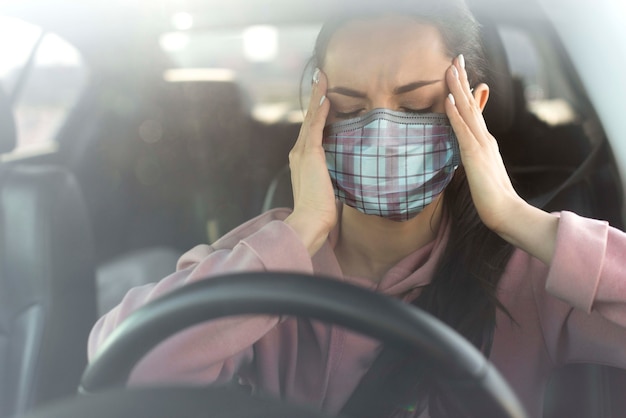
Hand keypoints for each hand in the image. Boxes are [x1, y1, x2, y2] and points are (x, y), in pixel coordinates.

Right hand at [284, 68, 336, 255]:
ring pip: (311, 118)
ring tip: (322, 78)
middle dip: (315, 97)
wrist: (310, 220)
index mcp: (302, 159)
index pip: (310, 130)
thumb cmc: (320, 210)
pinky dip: (320, 111)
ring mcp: (302, 152)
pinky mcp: (309, 154)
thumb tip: (346, 169)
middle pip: (308, 118)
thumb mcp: (327, 186)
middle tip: (320, 76)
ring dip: (317, 97)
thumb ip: (331, 174)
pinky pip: (315, 127)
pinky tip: (326, 98)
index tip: (323, 95)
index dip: (317, 111)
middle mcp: (298, 152)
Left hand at [444, 55, 558, 263]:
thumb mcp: (482, 172)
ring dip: (457, 88)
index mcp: (485, 142)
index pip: (474, 111)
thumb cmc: (492, 197)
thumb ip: (476, 158)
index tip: (459, 72)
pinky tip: (449, 99)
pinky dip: (456, 113)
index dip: (466, 90)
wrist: (506, 212)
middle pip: (471, 104)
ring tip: (449, 68)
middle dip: (462, 80)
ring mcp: (481, 145)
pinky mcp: (474, 155)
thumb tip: (470, 152)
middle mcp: (485, 139)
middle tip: (454, 58)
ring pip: (467, 111)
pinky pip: (463, 130)